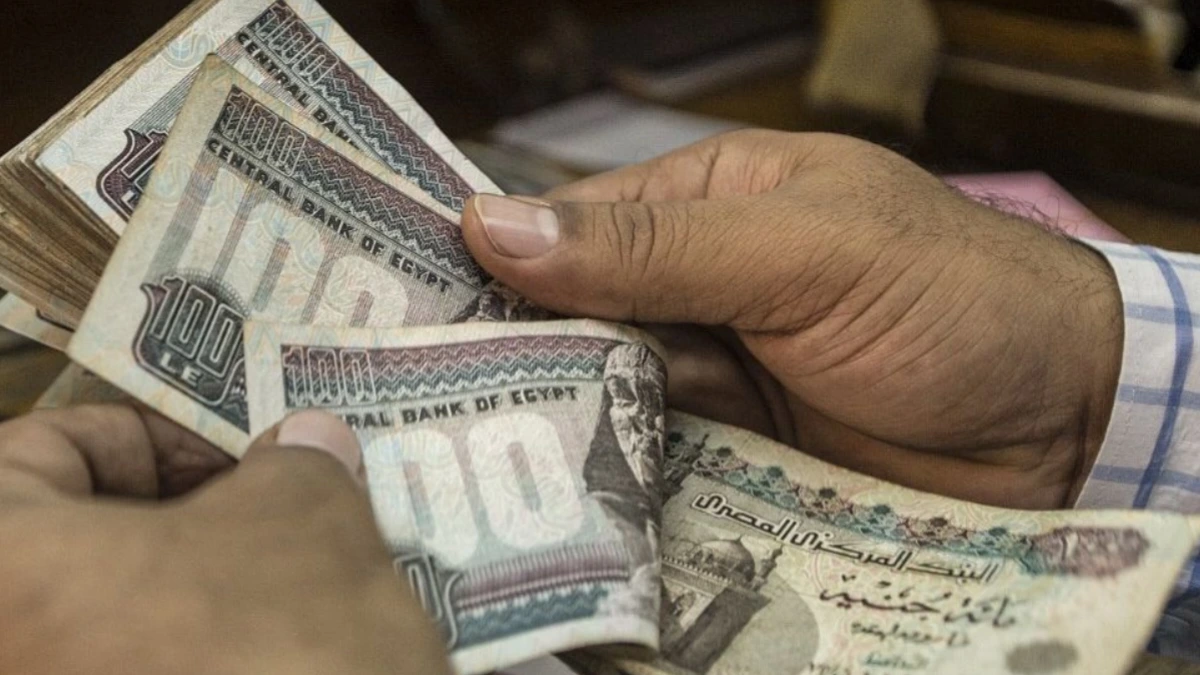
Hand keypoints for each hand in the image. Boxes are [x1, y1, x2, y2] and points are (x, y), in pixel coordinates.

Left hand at [0, 404, 450, 674]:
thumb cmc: (276, 666)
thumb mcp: (307, 531)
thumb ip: (298, 468)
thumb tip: (305, 446)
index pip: (55, 450)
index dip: (167, 439)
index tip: (252, 461)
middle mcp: (2, 649)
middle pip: (84, 556)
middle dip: (195, 532)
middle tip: (288, 524)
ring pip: (117, 638)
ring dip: (204, 611)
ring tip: (305, 603)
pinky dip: (196, 670)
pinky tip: (276, 667)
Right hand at [461, 130, 1122, 509]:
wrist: (1069, 420)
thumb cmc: (950, 296)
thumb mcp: (805, 249)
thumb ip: (657, 246)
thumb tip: (493, 224)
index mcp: (706, 206)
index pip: (569, 230)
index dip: (491, 267)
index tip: (399, 316)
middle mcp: (698, 290)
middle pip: (575, 324)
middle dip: (511, 363)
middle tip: (417, 411)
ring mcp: (716, 379)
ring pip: (606, 402)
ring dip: (557, 432)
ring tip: (469, 469)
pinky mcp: (738, 458)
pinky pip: (654, 468)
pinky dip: (613, 486)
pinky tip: (556, 509)